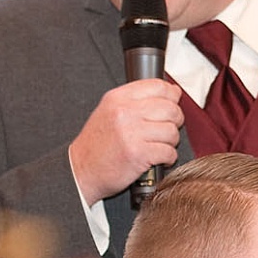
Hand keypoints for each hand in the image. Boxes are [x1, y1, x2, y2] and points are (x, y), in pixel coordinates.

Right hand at [69, 78, 184, 206]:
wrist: (82, 171)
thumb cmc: (97, 144)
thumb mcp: (109, 111)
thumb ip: (135, 100)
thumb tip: (171, 92)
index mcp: (118, 98)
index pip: (158, 86)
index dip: (172, 95)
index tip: (173, 103)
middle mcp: (125, 112)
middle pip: (170, 108)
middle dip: (175, 120)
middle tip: (167, 129)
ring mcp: (132, 133)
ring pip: (172, 131)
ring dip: (171, 141)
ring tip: (160, 146)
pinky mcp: (139, 154)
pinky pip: (169, 152)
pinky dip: (169, 157)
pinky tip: (160, 159)